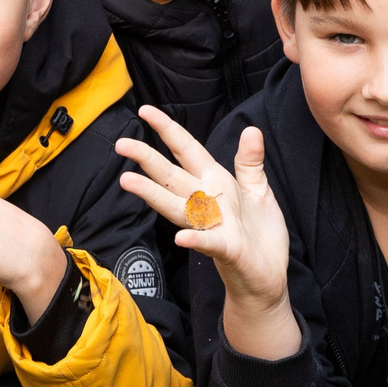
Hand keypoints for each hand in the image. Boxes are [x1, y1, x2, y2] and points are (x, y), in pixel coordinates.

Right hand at [118, 109, 295, 360]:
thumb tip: (250, 128)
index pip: (187, 151)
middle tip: (121, 144)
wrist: (266, 276)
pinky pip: (208, 242)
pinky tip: (182, 237)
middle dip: (146, 159)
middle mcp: (206, 202)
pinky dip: (196, 239)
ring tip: (128, 181)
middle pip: (171, 176)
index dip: (167, 130)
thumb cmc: (259, 234)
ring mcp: (212, 225)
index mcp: (214, 183)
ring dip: (153, 195)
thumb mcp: (257, 190)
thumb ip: (249, 162)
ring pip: (177, 207)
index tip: (145, 110)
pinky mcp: (225, 249)